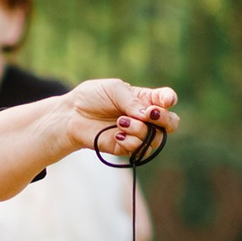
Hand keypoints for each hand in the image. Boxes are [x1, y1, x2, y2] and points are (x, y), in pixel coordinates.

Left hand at [58, 79, 178, 161]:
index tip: (166, 101)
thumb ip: (133, 101)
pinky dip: (131, 142)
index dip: (169, 100)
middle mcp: (144, 118)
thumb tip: (148, 114)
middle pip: (170, 123)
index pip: (166, 100)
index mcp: (144, 99)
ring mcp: (136, 134)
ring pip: (156, 139)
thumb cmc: (92, 97)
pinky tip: (117, 134)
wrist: (71, 115)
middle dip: (165, 120)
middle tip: (150, 115)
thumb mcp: (114, 90)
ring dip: (141, 130)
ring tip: (121, 122)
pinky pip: (140, 150)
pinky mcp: (125, 148)